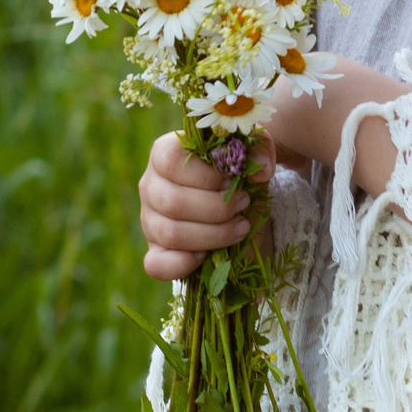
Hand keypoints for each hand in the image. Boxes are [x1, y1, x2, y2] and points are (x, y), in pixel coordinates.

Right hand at [137, 131, 256, 280]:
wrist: (240, 204)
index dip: (206, 175)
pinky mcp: (155, 250)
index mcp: (165, 153)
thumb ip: (260, 147)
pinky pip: (157, 264)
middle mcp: (151, 185)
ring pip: (170, 233)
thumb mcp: (250, 153)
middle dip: (217, 209)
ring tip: (241, 228)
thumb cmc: (238, 172)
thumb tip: (261, 169)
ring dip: (213, 235)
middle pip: (172, 202)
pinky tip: (209, 256)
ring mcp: (149, 220)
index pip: (171, 161)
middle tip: (244, 204)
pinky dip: (184, 264)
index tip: (233, 180)